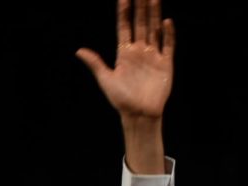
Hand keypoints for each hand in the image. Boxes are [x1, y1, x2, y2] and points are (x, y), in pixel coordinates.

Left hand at [76, 0, 174, 119]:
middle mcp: (139, 51)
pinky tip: (166, 22)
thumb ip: (95, 63)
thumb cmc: (121, 99)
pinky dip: (168, 34)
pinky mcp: (165, 64)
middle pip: (140, 24)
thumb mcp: (106, 79)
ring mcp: (153, 56)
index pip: (124, 27)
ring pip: (154, 30)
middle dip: (141, 8)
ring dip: (154, 15)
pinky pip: (168, 45)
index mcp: (124, 53)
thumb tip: (79, 51)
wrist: (139, 114)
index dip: (123, 13)